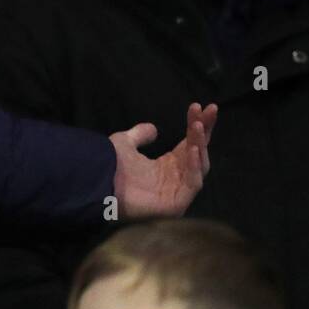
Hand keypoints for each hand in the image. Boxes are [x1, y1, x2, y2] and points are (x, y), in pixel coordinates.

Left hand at [110, 103, 217, 218]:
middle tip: (211, 109)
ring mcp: (177, 191)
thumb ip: (139, 135)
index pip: (189, 142)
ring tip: (197, 125)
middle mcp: (175, 178)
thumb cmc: (108, 167)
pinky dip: (194, 166)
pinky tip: (192, 148)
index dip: (195, 125)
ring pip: (199, 165)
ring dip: (199, 144)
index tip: (199, 105)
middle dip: (204, 130)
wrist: (97, 183)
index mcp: (167, 166)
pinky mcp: (176, 203)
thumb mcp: (124, 144)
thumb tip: (154, 128)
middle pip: (198, 152)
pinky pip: (193, 183)